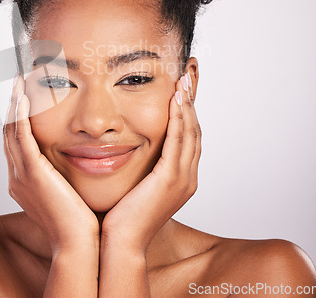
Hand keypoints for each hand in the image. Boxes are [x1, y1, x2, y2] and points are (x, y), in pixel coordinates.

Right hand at [3, 74, 99, 254]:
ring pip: (11, 130)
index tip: (24, 95)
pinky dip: (20, 116)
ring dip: (14, 103)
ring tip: (18, 80)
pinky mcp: (32, 173)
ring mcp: (21, 175)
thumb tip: (76, 159)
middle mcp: (16, 176)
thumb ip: (63, 174)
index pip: (16, 141)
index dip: (17, 117)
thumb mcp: (66, 191)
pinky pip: (21, 138)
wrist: (78, 245)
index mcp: (23, 180)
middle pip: (8, 131)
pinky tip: (23, 97)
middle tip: (17, 80)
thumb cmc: (78, 221)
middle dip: (12, 105)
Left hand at [100, 72, 201, 254]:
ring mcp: (183, 179)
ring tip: (184, 80)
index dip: (188, 109)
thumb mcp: (139, 182)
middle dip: (192, 100)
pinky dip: (179, 119)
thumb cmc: (123, 211)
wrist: (121, 241)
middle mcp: (188, 176)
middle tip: (190, 74)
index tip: (184, 86)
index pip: (189, 135)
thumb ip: (144, 163)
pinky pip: (179, 142)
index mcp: (181, 176)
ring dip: (187, 104)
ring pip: (191, 133)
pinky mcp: (171, 180)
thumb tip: (133, 142)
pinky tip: (176, 101)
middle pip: (195, 129)